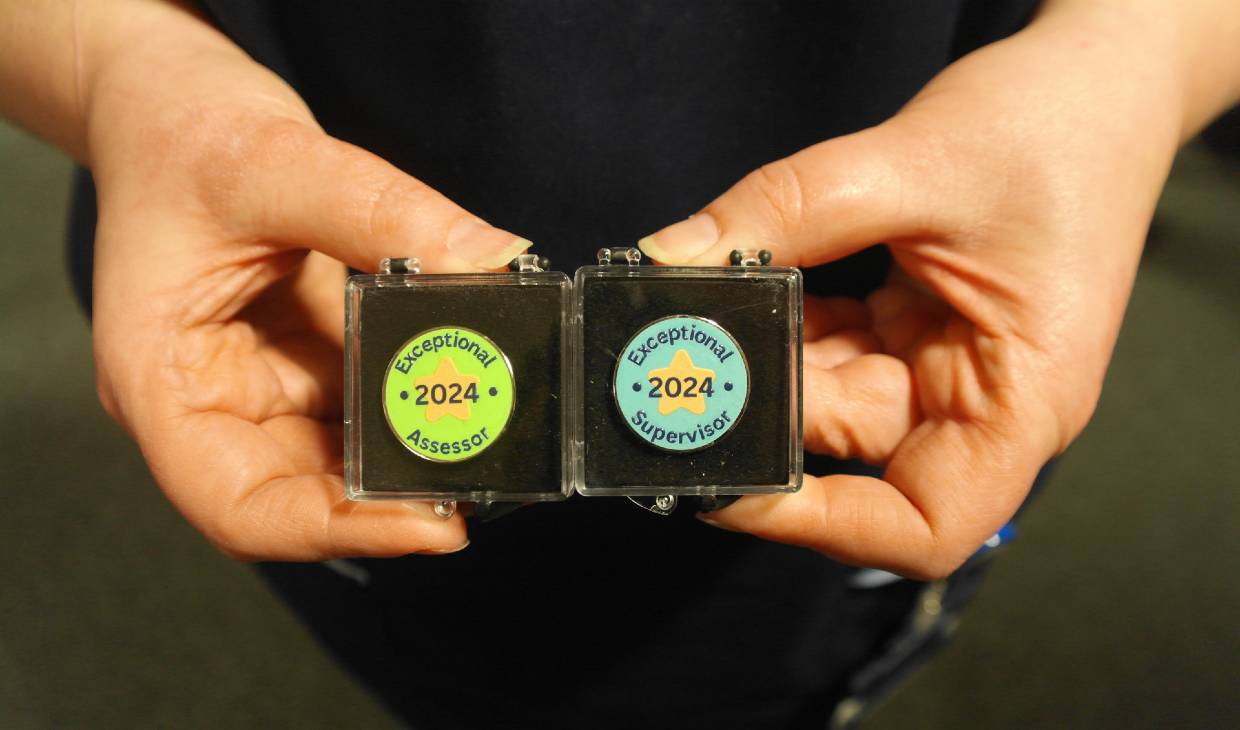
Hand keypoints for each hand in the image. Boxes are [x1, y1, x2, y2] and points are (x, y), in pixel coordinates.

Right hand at [86, 3, 528, 558]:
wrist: (169, 98)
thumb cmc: (180, 132)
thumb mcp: (275, 161)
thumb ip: (384, 212)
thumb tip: (494, 261)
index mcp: (164, 382)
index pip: (242, 506)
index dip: (336, 530)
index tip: (432, 524)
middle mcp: (213, 402)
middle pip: (304, 494)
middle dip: (396, 496)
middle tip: (488, 479)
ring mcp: (264, 385)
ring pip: (348, 454)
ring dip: (418, 450)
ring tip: (494, 434)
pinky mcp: (308, 359)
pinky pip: (373, 400)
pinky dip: (421, 394)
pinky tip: (470, 378)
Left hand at [637, 6, 1189, 577]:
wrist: (1100, 80)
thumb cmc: (1056, 126)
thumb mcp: (917, 163)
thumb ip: (788, 210)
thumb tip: (671, 258)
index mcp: (1020, 401)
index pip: (922, 526)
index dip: (823, 525)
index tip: (732, 485)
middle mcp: (980, 403)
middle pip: (852, 457)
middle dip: (763, 415)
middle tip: (673, 369)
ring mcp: (941, 367)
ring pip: (825, 398)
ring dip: (759, 363)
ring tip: (694, 320)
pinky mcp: (911, 329)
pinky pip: (828, 350)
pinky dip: (778, 325)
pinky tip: (738, 288)